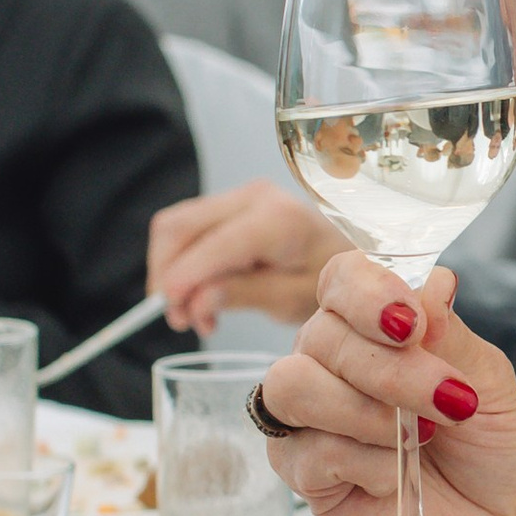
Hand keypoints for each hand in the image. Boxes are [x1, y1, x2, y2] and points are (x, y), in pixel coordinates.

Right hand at [149, 181, 330, 335]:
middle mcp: (254, 196)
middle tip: (181, 320)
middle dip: (167, 276)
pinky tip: (202, 295)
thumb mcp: (293, 298)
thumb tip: (196, 300)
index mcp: (278, 219)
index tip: (173, 312)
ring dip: (171, 273)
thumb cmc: (328, 277)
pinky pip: (186, 230)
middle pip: (178, 227)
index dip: (183, 278)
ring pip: (174, 227)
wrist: (348, 254)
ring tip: (196, 315)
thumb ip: (244, 295)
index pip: (213, 245)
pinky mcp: (229, 205)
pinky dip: (181, 264)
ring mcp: (238, 196)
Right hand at [260, 256, 515, 515]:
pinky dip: (365, 462)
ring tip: (421, 438)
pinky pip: (309, 451)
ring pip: (295, 385)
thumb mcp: (489, 382)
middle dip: (390, 368)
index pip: (342, 279)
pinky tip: (398, 476)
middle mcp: (330, 361)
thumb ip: (450, 336)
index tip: (411, 322)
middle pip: (321, 333)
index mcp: (372, 325)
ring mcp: (307, 416)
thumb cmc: (490, 447)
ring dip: (366, 411)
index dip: (368, 293)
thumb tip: (430, 283)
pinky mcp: (302, 472)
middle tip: (449, 399)